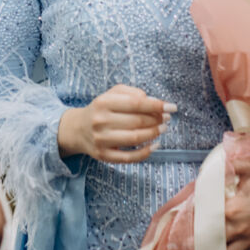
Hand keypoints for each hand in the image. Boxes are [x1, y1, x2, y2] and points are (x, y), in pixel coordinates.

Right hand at [57, 83, 173, 162]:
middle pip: (137, 121)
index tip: (172, 107)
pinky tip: (155, 145)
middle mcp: (101, 121)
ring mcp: (102, 140)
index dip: (156, 105)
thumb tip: (154, 102)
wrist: (78, 129)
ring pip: (135, 138)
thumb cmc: (101, 109)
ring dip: (154, 134)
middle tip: (167, 118)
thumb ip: (133, 93)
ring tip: (163, 128)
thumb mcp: (113, 94)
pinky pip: (129, 157)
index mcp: (104, 102)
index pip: (136, 103)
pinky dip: (145, 152)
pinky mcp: (104, 155)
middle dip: (157, 120)